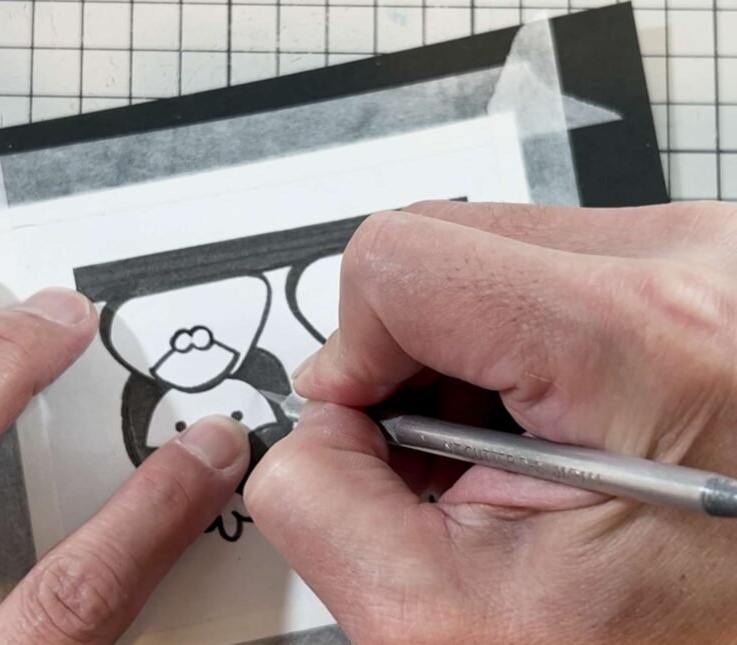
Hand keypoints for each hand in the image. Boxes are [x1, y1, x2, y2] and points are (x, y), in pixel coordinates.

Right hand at [245, 201, 736, 641]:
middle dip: (412, 355)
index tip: (377, 424)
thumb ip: (323, 505)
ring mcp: (709, 257)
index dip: (354, 350)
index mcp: (650, 344)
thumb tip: (313, 419)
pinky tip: (553, 422)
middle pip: (441, 237)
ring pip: (489, 245)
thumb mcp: (453, 619)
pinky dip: (518, 342)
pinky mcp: (700, 265)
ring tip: (516, 447)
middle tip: (457, 454)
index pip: (401, 259)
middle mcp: (700, 270)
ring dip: (465, 350)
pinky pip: (547, 262)